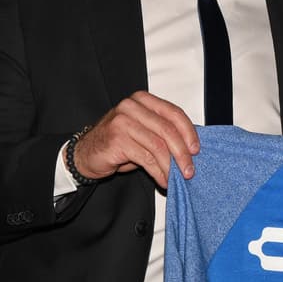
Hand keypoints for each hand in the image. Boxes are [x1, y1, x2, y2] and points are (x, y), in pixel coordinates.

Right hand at [73, 91, 199, 187]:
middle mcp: (132, 106)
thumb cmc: (119, 143)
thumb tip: (191, 148)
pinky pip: (146, 158)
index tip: (196, 150)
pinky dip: (158, 172)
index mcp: (143, 100)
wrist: (86, 153)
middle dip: (182, 153)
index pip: (173, 113)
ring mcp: (123, 121)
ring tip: (176, 179)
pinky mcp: (117, 139)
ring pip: (158, 146)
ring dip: (171, 166)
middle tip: (189, 170)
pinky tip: (163, 180)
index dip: (188, 132)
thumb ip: (164, 133)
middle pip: (168, 130)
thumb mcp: (144, 132)